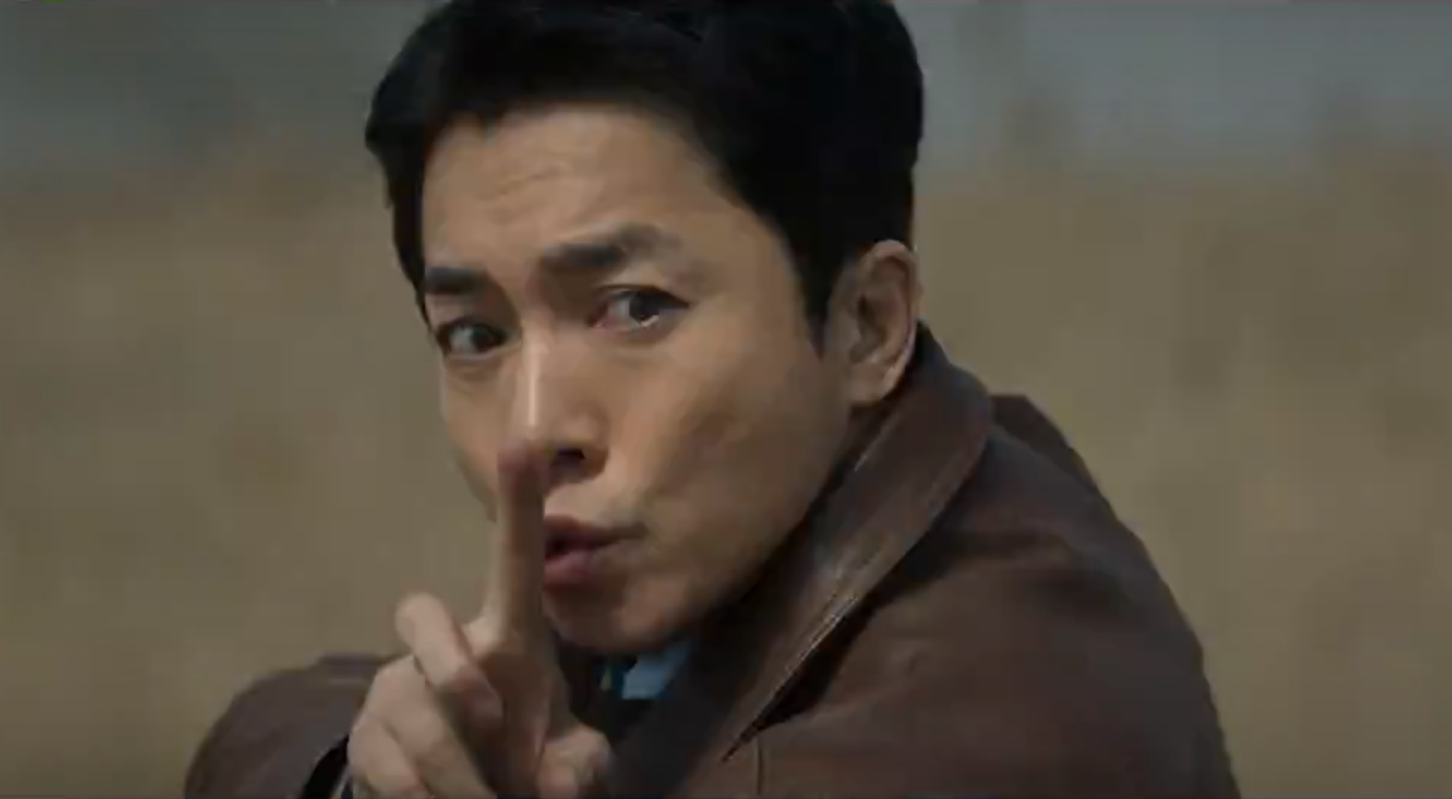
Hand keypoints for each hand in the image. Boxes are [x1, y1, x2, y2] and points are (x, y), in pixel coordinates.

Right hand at [347, 449, 610, 797]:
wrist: (459, 798)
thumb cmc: (523, 756)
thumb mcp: (569, 765)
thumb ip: (580, 768)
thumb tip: (556, 784)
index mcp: (508, 636)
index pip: (513, 559)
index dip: (518, 502)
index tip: (525, 440)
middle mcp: (446, 646)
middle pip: (421, 616)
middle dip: (454, 670)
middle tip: (493, 720)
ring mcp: (395, 685)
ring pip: (413, 712)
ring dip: (457, 775)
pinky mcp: (363, 734)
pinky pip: (385, 760)